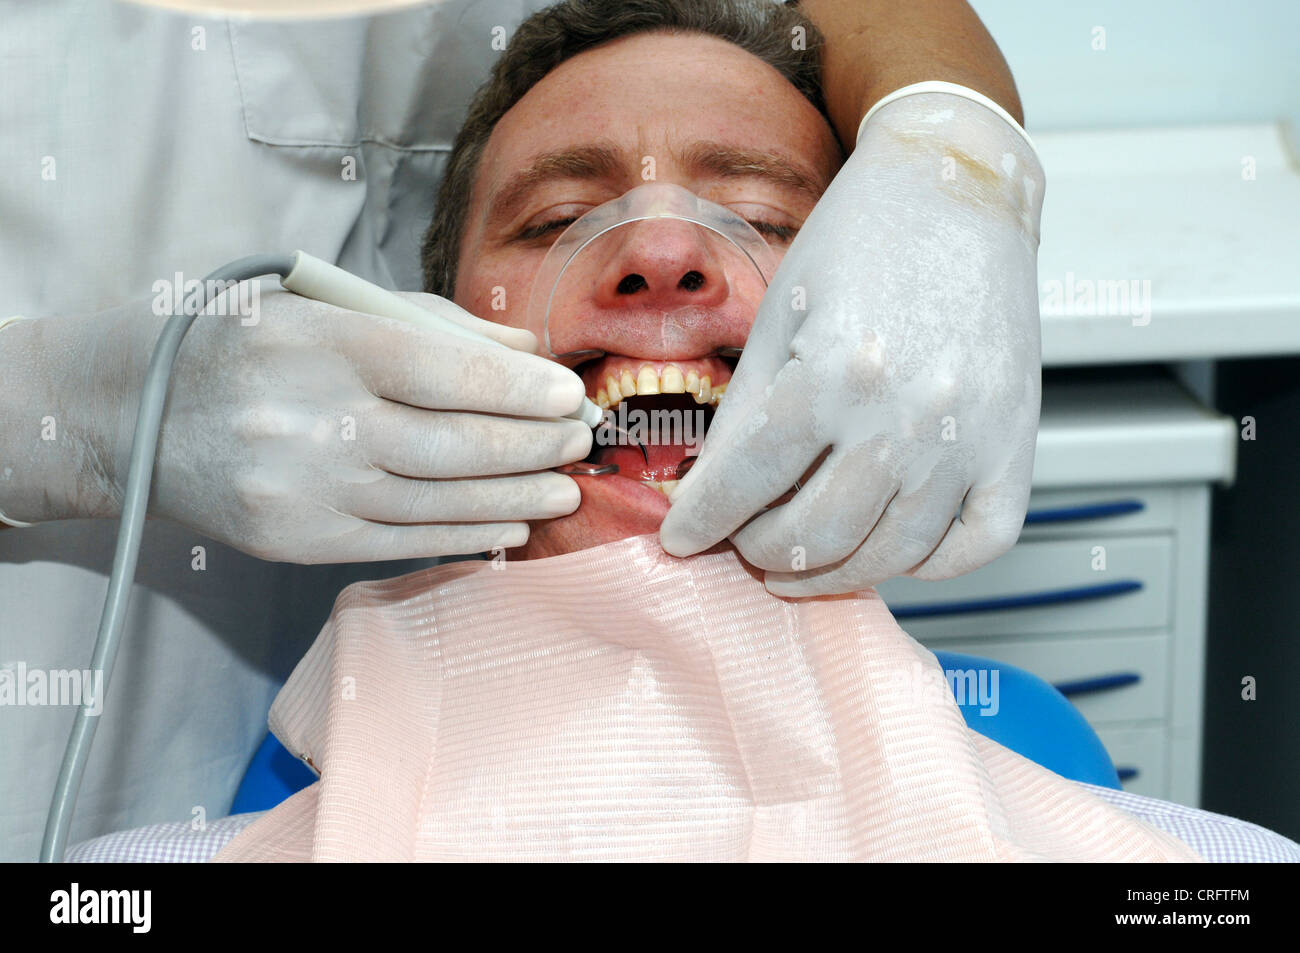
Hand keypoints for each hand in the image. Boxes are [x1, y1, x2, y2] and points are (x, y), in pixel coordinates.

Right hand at [1, 287, 591, 561]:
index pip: (445, 371)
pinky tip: (508, 525)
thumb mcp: (321, 305)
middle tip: (578, 442)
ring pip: (436, 500)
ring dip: (513, 497)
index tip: (569, 395)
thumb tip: (524, 348)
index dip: (520, 388)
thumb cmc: (241, 345)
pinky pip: (401, 543)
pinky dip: (464, 537)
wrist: (130, 417)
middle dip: (532, 445)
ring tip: (561, 488)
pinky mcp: (298, 542)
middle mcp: (312, 420)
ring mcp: (304, 491)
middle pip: (453, 443)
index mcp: (321, 344)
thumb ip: (428, 323)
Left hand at [660, 86, 1044, 594]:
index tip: (681, 539)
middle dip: (758, 551)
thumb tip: (708, 494)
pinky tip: (884, 543)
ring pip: (887, 556)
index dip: (701, 522)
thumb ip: (744, 415)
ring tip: (794, 560)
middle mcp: (906, 416)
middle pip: (811, 535)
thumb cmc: (862, 239)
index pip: (746, 484)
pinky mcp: (1018, 445)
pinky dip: (925, 563)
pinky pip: (975, 545)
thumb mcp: (779, 316)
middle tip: (741, 543)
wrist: (959, 188)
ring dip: (828, 573)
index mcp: (834, 372)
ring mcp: (971, 438)